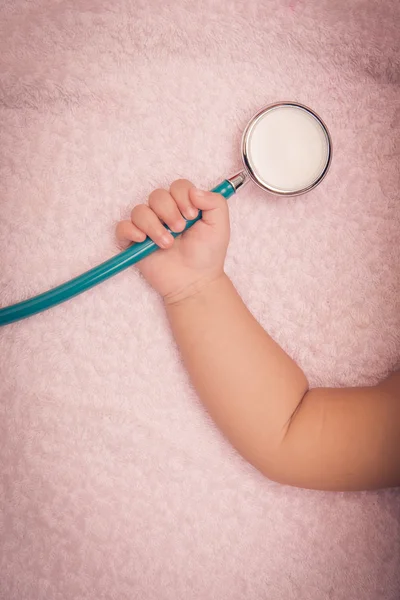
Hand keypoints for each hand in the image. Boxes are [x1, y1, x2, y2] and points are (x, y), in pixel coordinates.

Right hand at [116, 179, 229, 301]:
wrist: (195, 281)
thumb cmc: (207, 254)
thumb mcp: (220, 226)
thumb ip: (215, 202)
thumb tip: (194, 191)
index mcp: (184, 205)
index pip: (177, 186)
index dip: (182, 196)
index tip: (192, 215)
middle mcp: (164, 213)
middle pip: (157, 195)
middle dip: (169, 212)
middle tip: (179, 230)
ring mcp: (148, 227)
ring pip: (139, 211)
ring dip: (153, 226)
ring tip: (167, 244)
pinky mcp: (134, 242)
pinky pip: (122, 228)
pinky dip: (130, 231)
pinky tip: (143, 240)